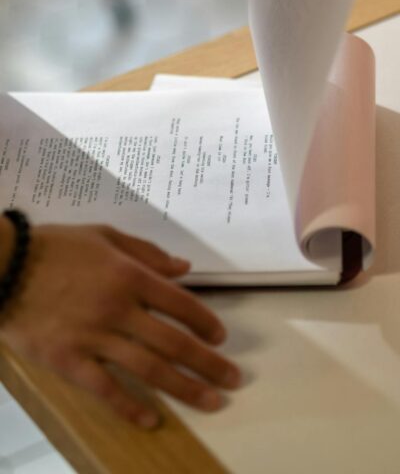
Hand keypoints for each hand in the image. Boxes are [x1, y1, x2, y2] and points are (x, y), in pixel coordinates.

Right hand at [0, 224, 239, 427]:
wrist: (5, 266)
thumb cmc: (57, 247)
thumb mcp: (105, 236)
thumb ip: (147, 252)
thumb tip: (184, 268)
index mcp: (129, 275)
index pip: (180, 304)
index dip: (205, 323)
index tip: (220, 338)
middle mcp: (119, 309)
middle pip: (173, 342)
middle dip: (207, 363)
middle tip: (232, 380)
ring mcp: (94, 338)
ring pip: (148, 369)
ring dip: (183, 388)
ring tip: (211, 402)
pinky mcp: (69, 360)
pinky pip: (105, 389)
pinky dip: (129, 406)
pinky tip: (151, 419)